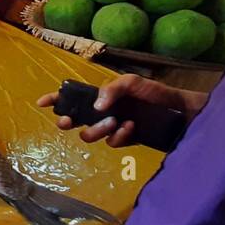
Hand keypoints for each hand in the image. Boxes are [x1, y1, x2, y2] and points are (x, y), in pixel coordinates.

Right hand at [37, 74, 201, 147]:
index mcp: (101, 96)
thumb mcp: (133, 82)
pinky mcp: (124, 141)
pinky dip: (118, 135)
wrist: (181, 112)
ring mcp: (112, 128)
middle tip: (68, 122)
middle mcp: (102, 113)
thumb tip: (96, 106)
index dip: (55, 100)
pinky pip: (111, 143)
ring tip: (114, 121)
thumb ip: (112, 89)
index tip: (42, 103)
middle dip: (67, 121)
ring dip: (96, 129)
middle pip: (74, 120)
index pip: (73, 97)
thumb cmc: (157, 94)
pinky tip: (130, 127)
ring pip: (89, 134)